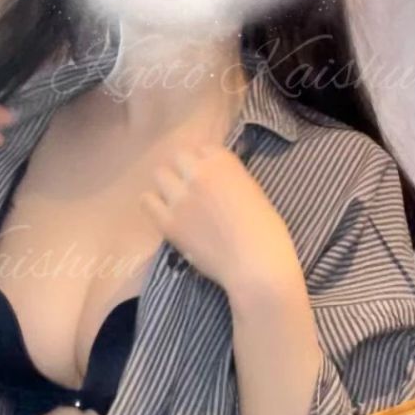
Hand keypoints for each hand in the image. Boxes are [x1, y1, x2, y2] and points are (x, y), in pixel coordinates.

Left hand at [138, 143, 306, 305]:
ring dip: (168, 183)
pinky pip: (147, 201)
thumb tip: (217, 180)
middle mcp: (198, 174)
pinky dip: (154, 203)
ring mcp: (180, 197)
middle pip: (179, 157)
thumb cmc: (266, 231)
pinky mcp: (168, 222)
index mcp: (224, 163)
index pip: (204, 148)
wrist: (256, 266)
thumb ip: (231, 179)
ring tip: (176, 199)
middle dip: (185, 169)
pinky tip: (163, 211)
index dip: (206, 161)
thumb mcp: (253, 192)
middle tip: (192, 187)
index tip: (210, 174)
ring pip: (160, 175)